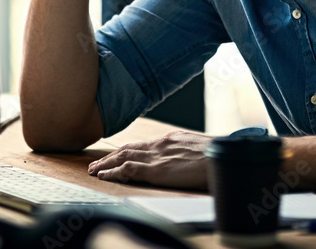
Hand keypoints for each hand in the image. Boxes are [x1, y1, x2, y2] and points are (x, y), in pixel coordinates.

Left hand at [87, 131, 211, 188]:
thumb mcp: (198, 149)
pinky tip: (104, 176)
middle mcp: (160, 144)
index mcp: (170, 139)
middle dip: (110, 156)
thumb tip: (184, 159)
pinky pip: (128, 170)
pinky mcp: (157, 170)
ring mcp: (157, 156)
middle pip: (128, 148)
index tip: (114, 155)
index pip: (142, 144)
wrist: (222, 156)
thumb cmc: (216, 156)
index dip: (125, 150)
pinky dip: (113, 172)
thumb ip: (185, 152)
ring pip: (123, 157)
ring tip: (93, 170)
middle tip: (95, 163)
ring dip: (106, 164)